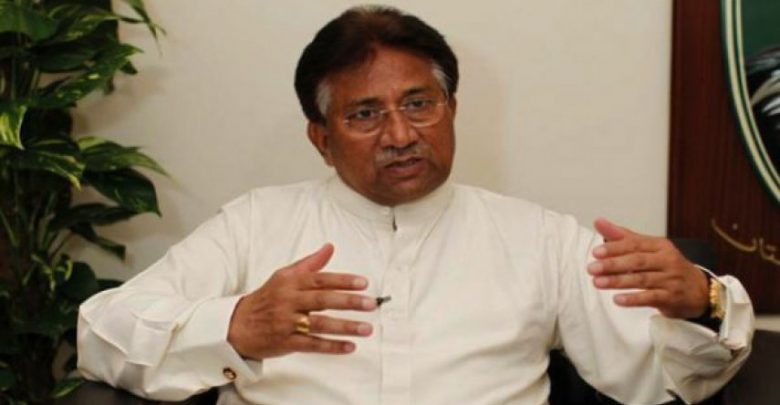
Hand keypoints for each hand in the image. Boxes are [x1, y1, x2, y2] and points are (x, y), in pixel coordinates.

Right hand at [227, 243, 375, 359]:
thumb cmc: (266, 298)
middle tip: (370, 304)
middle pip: (322, 300)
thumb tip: (329, 248)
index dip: (343, 281)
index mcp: (290, 283)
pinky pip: (312, 345)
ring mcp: (287, 323)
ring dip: (345, 327)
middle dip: (348, 302)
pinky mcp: (286, 342)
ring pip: (319, 324)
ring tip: (366, 328)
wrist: (238, 324)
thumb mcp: (284, 276)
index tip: (363, 283)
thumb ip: (310, 264)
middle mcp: (288, 301)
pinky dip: (332, 346)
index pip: (320, 279)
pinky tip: (350, 346)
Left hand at [586, 218, 708, 318]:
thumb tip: (598, 222)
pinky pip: (651, 298)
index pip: (635, 244)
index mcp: (659, 246)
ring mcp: (670, 279)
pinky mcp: (671, 297)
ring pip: (641, 280)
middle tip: (592, 268)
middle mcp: (667, 260)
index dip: (615, 248)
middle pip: (637, 261)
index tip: (596, 252)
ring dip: (618, 282)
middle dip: (613, 265)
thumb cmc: (667, 266)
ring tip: (598, 283)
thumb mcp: (649, 248)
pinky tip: (617, 300)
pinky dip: (633, 299)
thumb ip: (623, 237)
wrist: (699, 289)